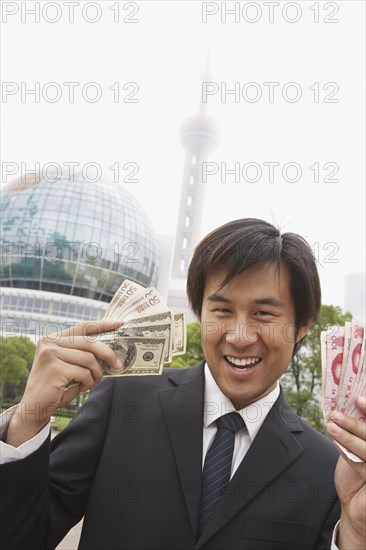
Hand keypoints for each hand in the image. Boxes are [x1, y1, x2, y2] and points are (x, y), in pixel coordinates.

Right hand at [6, 320, 122, 446]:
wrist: (35, 407)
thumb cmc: (56, 386)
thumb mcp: (68, 364)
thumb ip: (82, 353)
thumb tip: (110, 350)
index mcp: (53, 338)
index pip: (82, 327)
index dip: (102, 325)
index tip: (119, 324)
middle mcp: (50, 342)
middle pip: (89, 342)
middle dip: (108, 354)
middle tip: (118, 364)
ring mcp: (51, 354)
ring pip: (89, 359)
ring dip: (96, 374)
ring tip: (91, 382)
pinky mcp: (55, 368)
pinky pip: (84, 373)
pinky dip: (88, 382)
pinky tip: (81, 387)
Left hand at [326, 396, 365, 549]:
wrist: (358, 509)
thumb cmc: (360, 475)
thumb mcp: (360, 449)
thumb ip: (360, 431)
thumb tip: (348, 405)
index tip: (357, 399)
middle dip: (356, 423)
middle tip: (336, 413)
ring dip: (349, 435)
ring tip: (331, 425)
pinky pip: (362, 465)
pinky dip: (347, 451)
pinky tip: (334, 441)